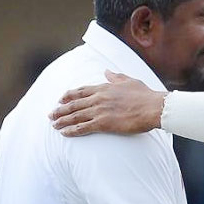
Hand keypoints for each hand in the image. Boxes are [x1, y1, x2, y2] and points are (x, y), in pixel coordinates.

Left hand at [50, 70, 165, 136]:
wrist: (153, 107)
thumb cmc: (145, 95)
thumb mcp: (129, 81)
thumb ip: (116, 77)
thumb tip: (106, 71)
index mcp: (104, 88)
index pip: (81, 91)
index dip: (68, 95)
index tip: (60, 99)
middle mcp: (98, 98)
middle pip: (74, 104)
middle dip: (60, 109)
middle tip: (51, 114)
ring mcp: (99, 111)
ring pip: (75, 116)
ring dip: (62, 120)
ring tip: (54, 124)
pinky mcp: (103, 123)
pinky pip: (82, 127)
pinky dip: (71, 130)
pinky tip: (64, 133)